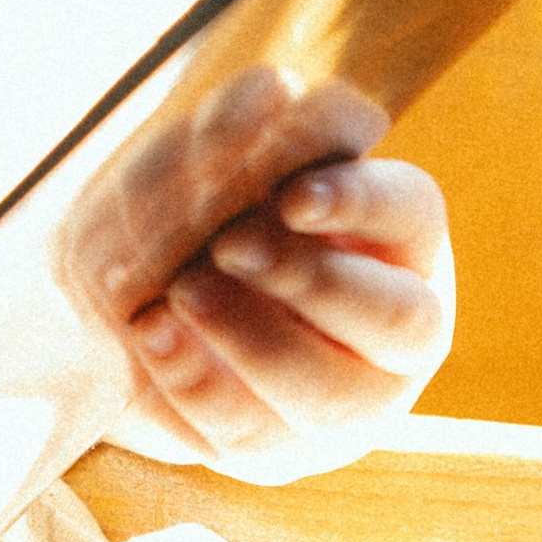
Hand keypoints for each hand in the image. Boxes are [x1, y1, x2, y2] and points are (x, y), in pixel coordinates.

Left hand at [118, 153, 454, 482]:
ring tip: (184, 289)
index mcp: (396, 239)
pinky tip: (152, 335)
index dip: (359, 203)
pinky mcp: (271, 450)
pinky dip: (194, 380)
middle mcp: (390, 330)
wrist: (131, 299)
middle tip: (229, 242)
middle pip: (397, 318)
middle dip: (311, 279)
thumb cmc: (199, 211)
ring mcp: (339, 404)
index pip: (411, 211)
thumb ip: (246, 125)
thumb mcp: (212, 160)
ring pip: (328, 392)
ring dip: (251, 335)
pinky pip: (246, 433)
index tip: (293, 196)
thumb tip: (274, 92)